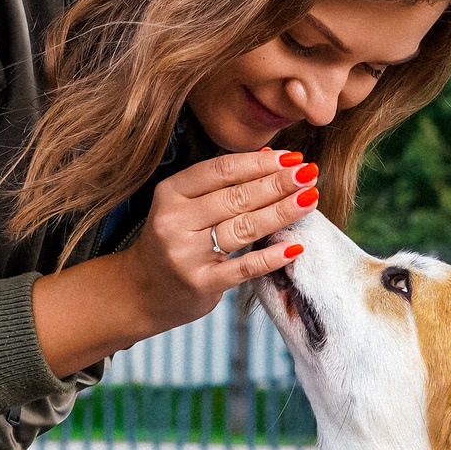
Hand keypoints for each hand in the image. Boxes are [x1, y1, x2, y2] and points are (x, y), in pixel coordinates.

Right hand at [127, 148, 315, 326]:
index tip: (292, 157)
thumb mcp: (185, 206)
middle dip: (278, 183)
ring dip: (281, 212)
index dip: (260, 162)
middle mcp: (174, 221)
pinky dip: (270, 257)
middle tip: (310, 173)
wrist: (140, 292)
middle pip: (236, 197)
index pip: (222, 170)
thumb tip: (272, 157)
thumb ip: (221, 185)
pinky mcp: (200, 283)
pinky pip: (243, 268)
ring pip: (243, 227)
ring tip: (310, 199)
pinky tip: (294, 246)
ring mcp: (186, 254)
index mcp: (170, 193)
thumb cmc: (174, 242)